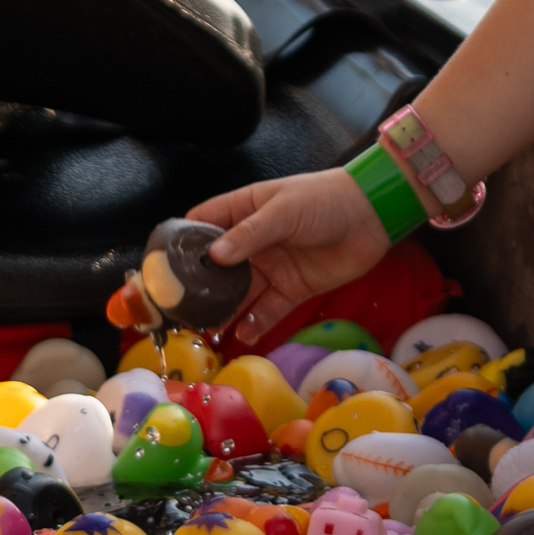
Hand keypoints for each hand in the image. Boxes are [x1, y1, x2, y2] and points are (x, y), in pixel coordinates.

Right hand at [194, 168, 392, 345]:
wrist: (372, 215)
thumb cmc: (323, 200)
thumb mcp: (283, 211)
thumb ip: (249, 234)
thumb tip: (214, 257)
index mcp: (244, 211)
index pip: (203, 226)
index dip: (182, 244)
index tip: (161, 267)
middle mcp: (252, 242)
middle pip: (218, 268)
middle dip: (201, 288)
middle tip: (181, 311)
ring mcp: (272, 267)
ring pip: (241, 293)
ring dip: (225, 311)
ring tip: (206, 330)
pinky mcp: (293, 289)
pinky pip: (268, 309)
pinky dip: (255, 322)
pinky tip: (241, 334)